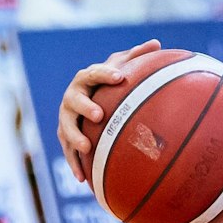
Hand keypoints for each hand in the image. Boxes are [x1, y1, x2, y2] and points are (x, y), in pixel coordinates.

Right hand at [57, 39, 162, 183]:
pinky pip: (68, 152)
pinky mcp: (66, 137)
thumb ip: (135, 58)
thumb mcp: (122, 68)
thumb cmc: (111, 84)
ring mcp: (67, 117)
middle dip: (85, 106)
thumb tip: (157, 43)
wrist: (91, 100)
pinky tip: (83, 179)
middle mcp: (73, 97)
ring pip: (65, 127)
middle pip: (74, 100)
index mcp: (87, 79)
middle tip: (99, 115)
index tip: (120, 77)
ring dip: (74, 136)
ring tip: (86, 147)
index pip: (93, 73)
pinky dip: (74, 163)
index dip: (105, 75)